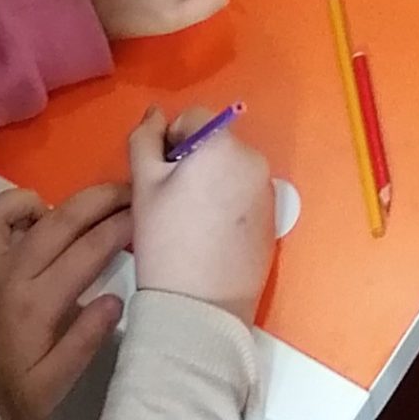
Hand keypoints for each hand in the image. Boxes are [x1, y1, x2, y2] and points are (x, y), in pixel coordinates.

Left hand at [0, 182, 130, 419]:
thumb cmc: (1, 396)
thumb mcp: (50, 386)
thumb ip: (84, 341)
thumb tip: (115, 299)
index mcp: (37, 303)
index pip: (90, 249)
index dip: (121, 226)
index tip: (142, 214)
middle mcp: (5, 272)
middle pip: (60, 219)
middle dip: (100, 199)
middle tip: (124, 191)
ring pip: (5, 209)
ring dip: (39, 202)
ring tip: (55, 212)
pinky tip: (7, 224)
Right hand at [130, 105, 275, 323]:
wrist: (202, 306)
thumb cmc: (166, 241)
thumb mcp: (144, 186)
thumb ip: (144, 139)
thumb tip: (154, 113)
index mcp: (224, 146)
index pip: (193, 118)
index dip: (169, 142)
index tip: (159, 177)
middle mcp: (255, 160)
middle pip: (215, 143)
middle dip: (192, 161)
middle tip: (171, 201)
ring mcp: (268, 191)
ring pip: (230, 169)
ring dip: (210, 181)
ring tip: (191, 221)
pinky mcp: (274, 218)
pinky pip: (245, 194)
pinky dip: (228, 203)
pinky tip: (211, 235)